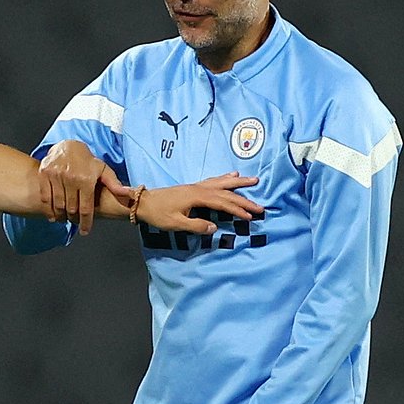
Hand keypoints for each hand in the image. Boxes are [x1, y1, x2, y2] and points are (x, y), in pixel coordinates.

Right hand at [38, 140, 130, 234]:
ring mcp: (55, 176)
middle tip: (75, 222)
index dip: (85, 222)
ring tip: (65, 220)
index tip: (85, 231)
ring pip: (58, 205)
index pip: (85, 208)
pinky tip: (54, 215)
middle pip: (71, 209)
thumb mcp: (103, 170)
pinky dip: (49, 209)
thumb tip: (128, 195)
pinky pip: (45, 197)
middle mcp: (70, 178)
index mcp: (86, 179)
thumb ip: (114, 184)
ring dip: (61, 216)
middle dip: (74, 219)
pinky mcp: (44, 174)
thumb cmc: (87, 160)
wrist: (68, 145)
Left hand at [138, 173, 261, 233]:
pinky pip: (213, 181)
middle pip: (226, 193)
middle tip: (260, 206)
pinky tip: (231, 176)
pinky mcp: (193, 187)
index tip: (251, 216)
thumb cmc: (158, 214)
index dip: (237, 209)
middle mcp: (199, 188)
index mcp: (196, 197)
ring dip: (238, 183)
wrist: (143, 202)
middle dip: (244, 199)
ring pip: (221, 183)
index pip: (222, 203)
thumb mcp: (175, 224)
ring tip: (253, 180)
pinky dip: (224, 178)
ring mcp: (196, 186)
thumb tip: (215, 228)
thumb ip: (196, 226)